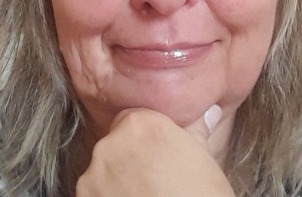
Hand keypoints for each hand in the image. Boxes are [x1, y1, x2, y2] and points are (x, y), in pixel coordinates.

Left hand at [76, 106, 233, 196]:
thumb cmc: (202, 194)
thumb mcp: (203, 156)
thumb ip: (194, 129)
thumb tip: (207, 112)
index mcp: (140, 124)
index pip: (132, 119)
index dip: (144, 139)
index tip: (156, 154)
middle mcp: (110, 144)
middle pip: (115, 144)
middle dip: (128, 159)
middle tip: (151, 179)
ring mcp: (93, 176)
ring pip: (101, 172)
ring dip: (115, 182)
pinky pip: (94, 194)